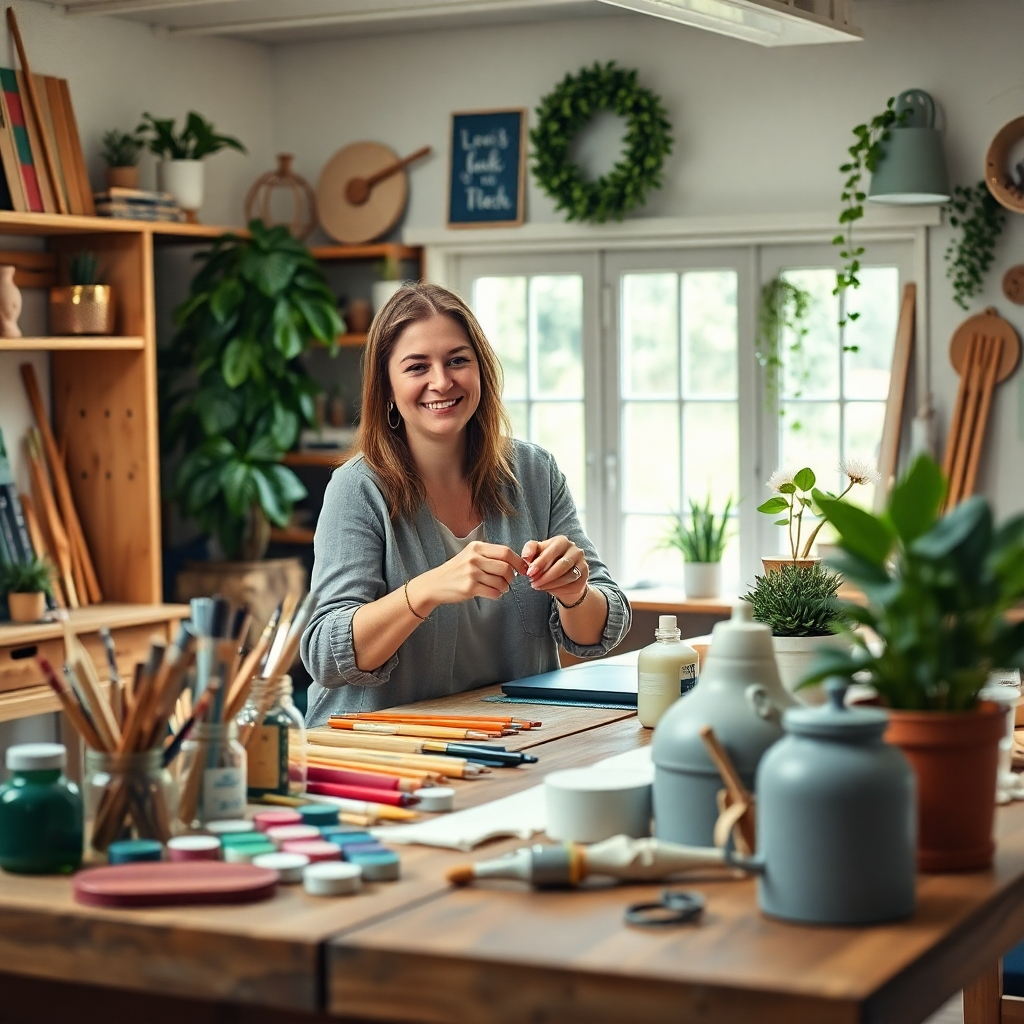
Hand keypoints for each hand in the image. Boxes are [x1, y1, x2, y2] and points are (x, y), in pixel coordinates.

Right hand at [411, 541, 527, 612]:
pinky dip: (497, 595)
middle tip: (508, 581)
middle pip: (505, 567)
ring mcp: (471, 573)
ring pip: (501, 581)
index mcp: (476, 547)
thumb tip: (515, 562)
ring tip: (499, 588)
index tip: (523, 568)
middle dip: (511, 576)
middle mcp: (474, 558)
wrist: (434, 584)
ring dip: (504, 587)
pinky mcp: (469, 588)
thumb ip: (489, 556)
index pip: (505, 551)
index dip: (518, 561)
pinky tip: (492, 593)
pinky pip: (493, 592)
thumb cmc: (456, 571)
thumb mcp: (470, 555)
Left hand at [522, 536, 588, 605]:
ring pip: (567, 576)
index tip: (529, 572)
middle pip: (561, 565)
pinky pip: (572, 585)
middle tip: (533, 582)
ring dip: (550, 584)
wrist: (562, 576)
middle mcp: (575, 550)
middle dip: (545, 576)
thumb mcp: (536, 553)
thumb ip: (530, 550)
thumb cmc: (547, 561)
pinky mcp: (585, 576)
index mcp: (562, 541)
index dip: (540, 562)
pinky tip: (548, 589)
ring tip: (538, 586)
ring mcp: (582, 563)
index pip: (553, 550)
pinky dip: (558, 589)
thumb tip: (526, 556)